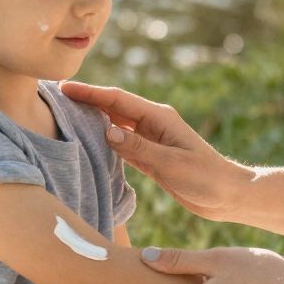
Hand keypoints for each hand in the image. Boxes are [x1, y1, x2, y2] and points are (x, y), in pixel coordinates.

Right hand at [58, 80, 249, 220]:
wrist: (228, 195)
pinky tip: (88, 139)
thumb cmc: (206, 178)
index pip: (117, 100)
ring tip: (64, 113)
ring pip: (116, 123)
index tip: (64, 88)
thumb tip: (107, 130)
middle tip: (55, 95)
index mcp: (159, 117)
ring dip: (92, 117)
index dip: (90, 93)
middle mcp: (153, 124)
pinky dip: (104, 138)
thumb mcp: (171, 163)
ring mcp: (152, 139)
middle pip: (113, 107)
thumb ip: (138, 147)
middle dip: (86, 100)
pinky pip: (122, 142)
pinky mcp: (151, 155)